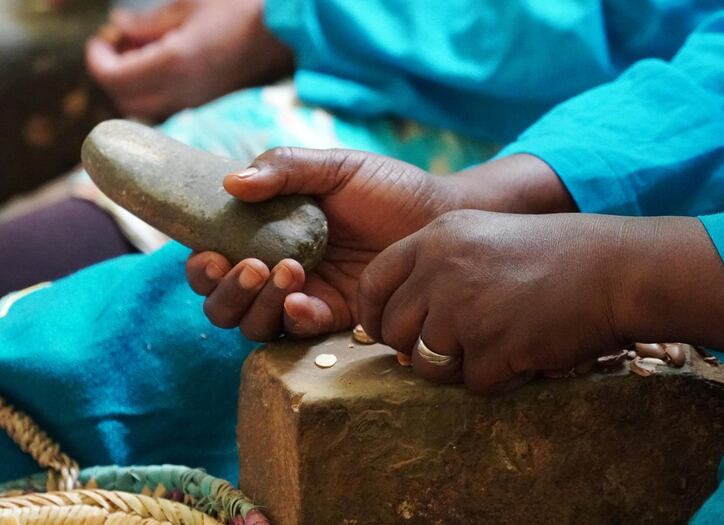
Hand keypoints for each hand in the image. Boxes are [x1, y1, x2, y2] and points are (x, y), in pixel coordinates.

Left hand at [86, 0, 292, 117]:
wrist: (279, 34)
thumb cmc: (238, 10)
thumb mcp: (188, 6)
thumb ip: (147, 22)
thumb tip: (119, 28)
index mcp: (173, 64)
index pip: (113, 79)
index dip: (97, 59)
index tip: (103, 38)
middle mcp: (181, 91)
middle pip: (124, 101)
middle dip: (111, 74)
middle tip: (118, 45)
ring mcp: (195, 102)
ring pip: (143, 109)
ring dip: (130, 86)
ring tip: (139, 54)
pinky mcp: (205, 103)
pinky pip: (164, 107)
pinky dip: (150, 90)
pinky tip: (160, 64)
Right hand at [186, 148, 457, 340]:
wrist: (439, 215)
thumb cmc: (387, 187)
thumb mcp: (334, 168)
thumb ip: (284, 169)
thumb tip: (230, 182)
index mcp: (266, 233)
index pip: (215, 259)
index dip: (201, 265)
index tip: (210, 253)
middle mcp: (277, 269)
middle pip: (223, 303)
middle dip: (223, 291)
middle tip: (247, 266)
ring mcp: (306, 296)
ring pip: (254, 324)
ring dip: (256, 304)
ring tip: (286, 270)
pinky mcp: (336, 317)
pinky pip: (298, 331)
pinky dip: (292, 317)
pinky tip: (303, 298)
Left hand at [357, 210, 627, 393]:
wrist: (615, 269)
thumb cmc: (553, 256)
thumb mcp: (483, 237)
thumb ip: (435, 268)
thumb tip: (397, 321)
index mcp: (435, 238)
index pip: (373, 283)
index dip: (374, 313)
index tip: (387, 331)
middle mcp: (441, 271)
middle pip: (393, 331)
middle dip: (417, 347)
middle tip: (458, 343)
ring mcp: (464, 310)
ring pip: (426, 365)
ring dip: (459, 365)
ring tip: (499, 342)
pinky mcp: (492, 348)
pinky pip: (474, 383)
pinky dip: (499, 377)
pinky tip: (525, 350)